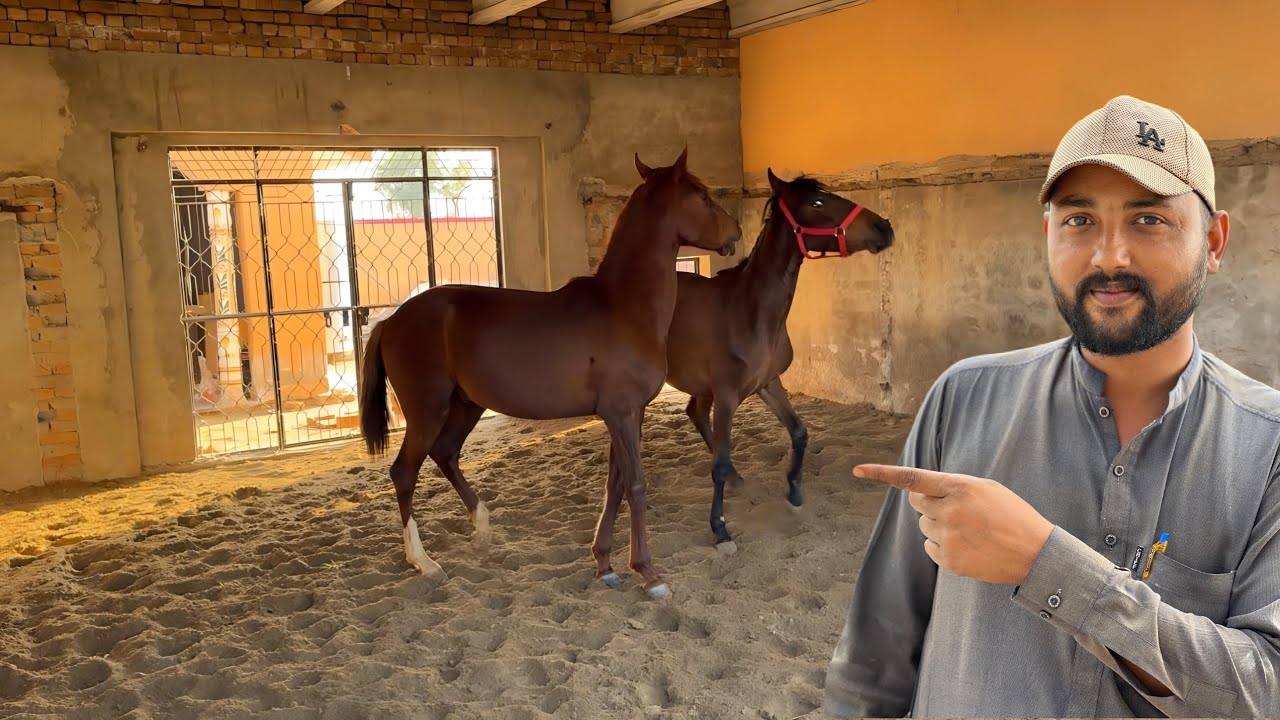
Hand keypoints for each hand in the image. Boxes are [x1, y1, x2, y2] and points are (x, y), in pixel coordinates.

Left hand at [854, 464, 1054, 585]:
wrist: (1036, 553)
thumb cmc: (1011, 515)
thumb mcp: (986, 489)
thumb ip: (952, 486)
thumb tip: (917, 491)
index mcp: (960, 488)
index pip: (912, 478)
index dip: (882, 473)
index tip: (858, 471)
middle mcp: (950, 511)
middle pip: (915, 503)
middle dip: (927, 503)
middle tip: (954, 509)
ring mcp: (948, 537)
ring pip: (924, 526)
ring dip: (938, 525)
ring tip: (970, 530)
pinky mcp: (949, 560)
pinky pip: (930, 548)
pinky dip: (942, 546)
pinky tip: (967, 546)